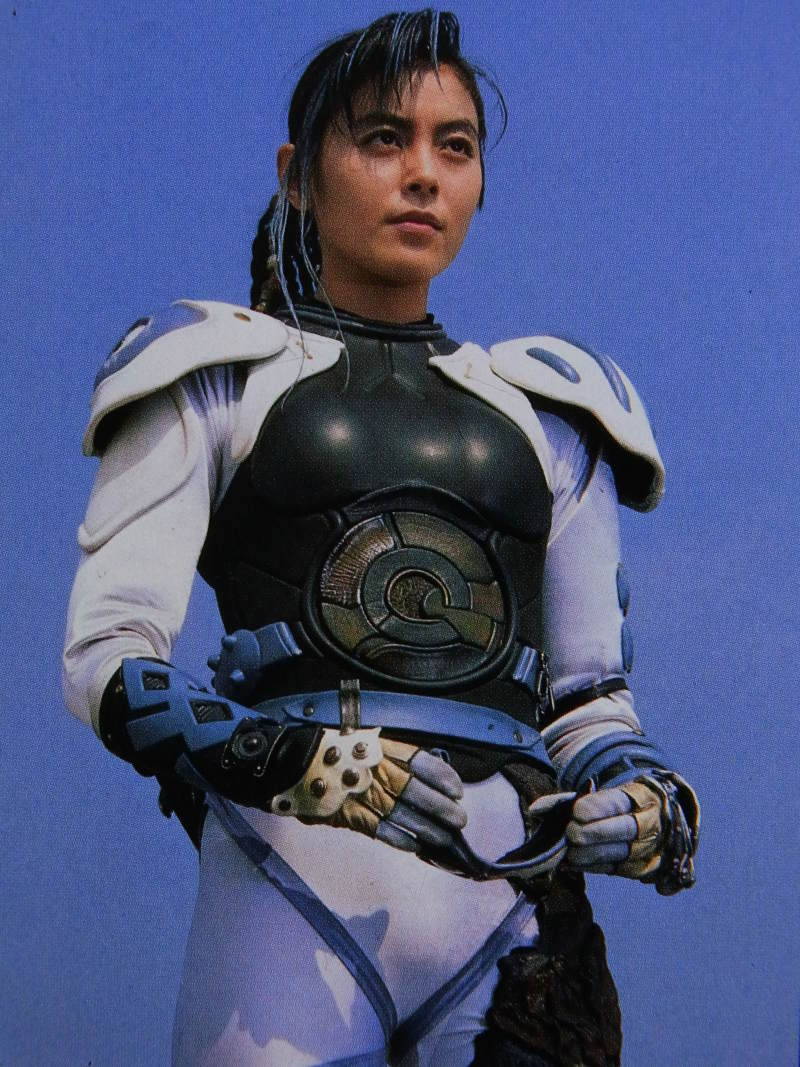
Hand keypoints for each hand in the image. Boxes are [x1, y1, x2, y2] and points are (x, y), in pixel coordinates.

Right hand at [271, 730, 466, 854]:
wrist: (286, 761)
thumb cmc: (326, 751)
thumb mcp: (358, 744)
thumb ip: (384, 757)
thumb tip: (416, 774)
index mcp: (374, 747)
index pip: (415, 758)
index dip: (438, 775)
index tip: (456, 788)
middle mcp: (369, 768)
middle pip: (411, 788)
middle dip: (438, 806)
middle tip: (459, 818)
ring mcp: (356, 792)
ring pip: (398, 811)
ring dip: (423, 826)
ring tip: (443, 837)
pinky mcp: (344, 814)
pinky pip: (375, 828)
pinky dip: (395, 837)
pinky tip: (413, 846)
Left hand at [530, 778, 666, 879]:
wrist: (652, 825)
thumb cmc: (612, 808)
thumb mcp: (599, 796)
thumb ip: (567, 801)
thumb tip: (535, 810)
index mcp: (639, 798)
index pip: (620, 802)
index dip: (598, 808)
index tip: (576, 812)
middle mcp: (648, 824)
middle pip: (625, 829)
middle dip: (596, 833)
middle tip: (572, 835)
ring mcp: (647, 849)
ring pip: (620, 853)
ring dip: (590, 854)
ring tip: (568, 853)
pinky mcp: (639, 870)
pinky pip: (614, 869)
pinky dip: (589, 867)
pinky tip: (571, 864)